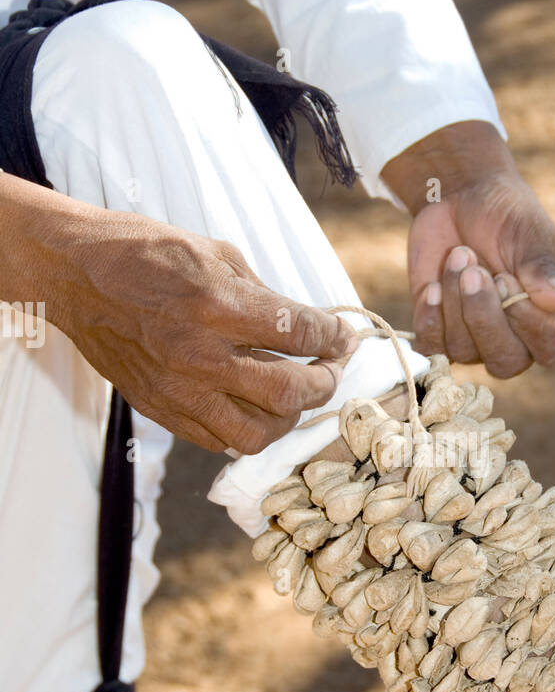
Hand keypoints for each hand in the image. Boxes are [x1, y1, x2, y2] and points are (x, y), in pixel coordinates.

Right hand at [3, 180, 355, 452]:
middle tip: (329, 370)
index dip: (333, 338)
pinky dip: (245, 428)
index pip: (299, 332)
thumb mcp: (213, 252)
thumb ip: (261, 293)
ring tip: (293, 396)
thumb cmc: (143, 252)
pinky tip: (252, 407)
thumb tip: (302, 323)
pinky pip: (217, 440)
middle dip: (323, 384)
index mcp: (216, 303)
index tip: (343, 338)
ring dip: (287, 417)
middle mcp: (199, 353)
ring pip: (256, 433)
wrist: (73, 274)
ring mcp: (177, 388)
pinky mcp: (159, 408)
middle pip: (287, 393)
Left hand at [382, 122, 554, 377]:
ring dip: (454, 301)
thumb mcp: (528, 233)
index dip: (526, 322)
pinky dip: (430, 316)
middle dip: (483, 315)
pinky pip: (432, 347)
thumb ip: (543, 267)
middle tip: (474, 270)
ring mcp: (477, 339)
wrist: (461, 199)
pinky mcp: (441, 332)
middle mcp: (518, 337)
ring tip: (458, 255)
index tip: (506, 278)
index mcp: (552, 314)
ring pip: (463, 351)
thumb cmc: (506, 216)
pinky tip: (432, 286)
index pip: (550, 346)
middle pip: (505, 361)